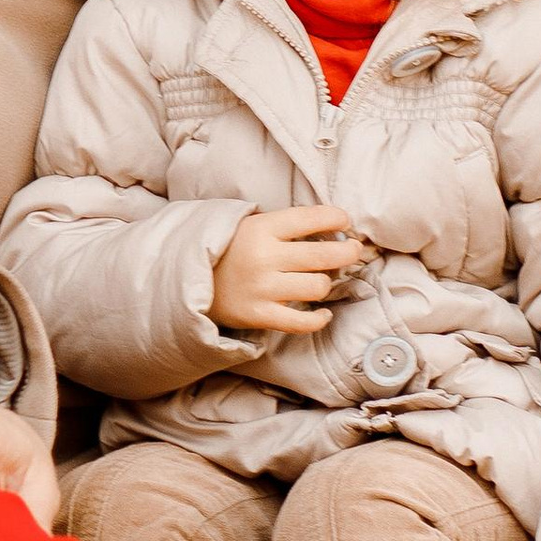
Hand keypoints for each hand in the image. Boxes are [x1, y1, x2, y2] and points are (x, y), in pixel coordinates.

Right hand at [211, 207, 367, 335]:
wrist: (188, 278)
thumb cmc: (228, 249)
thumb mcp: (249, 224)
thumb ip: (284, 225)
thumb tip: (330, 227)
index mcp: (261, 228)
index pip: (311, 218)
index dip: (337, 218)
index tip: (345, 221)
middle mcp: (264, 257)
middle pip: (325, 255)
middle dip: (348, 251)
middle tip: (352, 249)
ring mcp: (262, 288)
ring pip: (318, 287)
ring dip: (326, 282)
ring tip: (321, 279)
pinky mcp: (258, 315)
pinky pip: (302, 322)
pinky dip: (319, 319)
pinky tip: (323, 313)